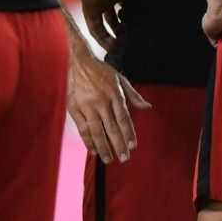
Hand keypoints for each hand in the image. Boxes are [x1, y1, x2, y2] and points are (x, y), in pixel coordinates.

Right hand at [68, 49, 148, 163]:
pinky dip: (88, 140)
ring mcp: (86, 105)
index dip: (129, 133)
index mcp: (114, 93)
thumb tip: (147, 107)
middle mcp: (100, 100)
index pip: (124, 118)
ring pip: (96, 131)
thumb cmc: (100, 71)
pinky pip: (82, 128)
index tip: (133, 146)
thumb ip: (133, 94)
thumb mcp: (119, 79)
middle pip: (111, 128)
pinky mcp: (74, 108)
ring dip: (103, 147)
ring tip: (108, 159)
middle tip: (124, 158)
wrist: (77, 61)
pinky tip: (93, 150)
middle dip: (118, 145)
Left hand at [81, 0, 173, 51]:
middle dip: (119, 30)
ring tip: (120, 49)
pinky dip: (101, 38)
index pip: (121, 9)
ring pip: (102, 26)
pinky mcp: (88, 12)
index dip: (128, 19)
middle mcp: (105, 0)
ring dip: (110, 37)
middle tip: (128, 41)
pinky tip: (109, 47)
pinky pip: (94, 29)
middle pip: (111, 19)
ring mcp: (96, 6)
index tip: (136, 29)